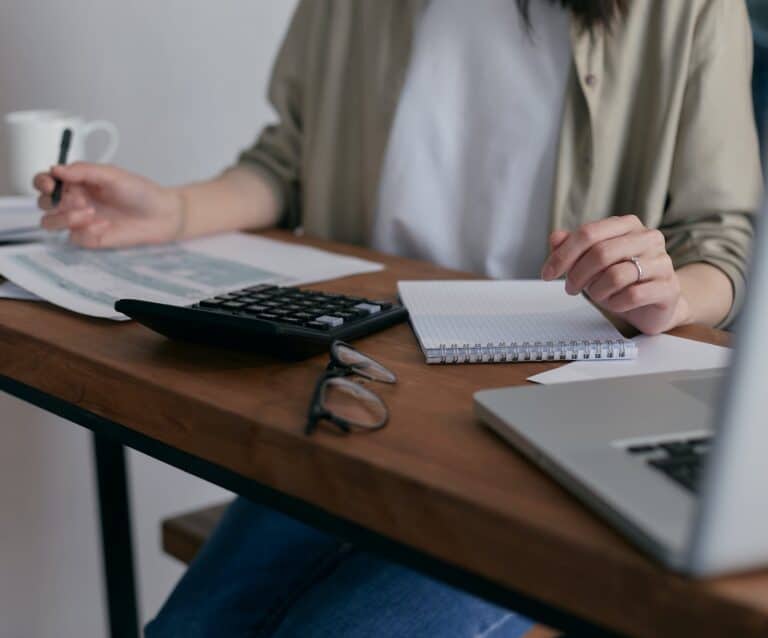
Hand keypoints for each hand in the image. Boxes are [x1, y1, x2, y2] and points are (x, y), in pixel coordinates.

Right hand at [33, 162, 182, 247]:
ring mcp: (80, 221)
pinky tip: (106, 226)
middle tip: (81, 200)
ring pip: (50, 222)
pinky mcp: (90, 238)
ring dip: (64, 218)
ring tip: (90, 212)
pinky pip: (74, 238)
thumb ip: (84, 170)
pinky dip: (87, 232)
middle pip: (43, 203)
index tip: (51, 184)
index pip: (45, 181)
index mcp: (77, 182)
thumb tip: (56, 169)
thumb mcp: (112, 175)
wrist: (162, 215)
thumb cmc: (140, 192)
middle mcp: (74, 201)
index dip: (42, 182)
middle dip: (56, 201)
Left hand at [541, 215, 691, 334]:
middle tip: (570, 288)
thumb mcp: (591, 262)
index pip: (588, 233)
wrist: (654, 304)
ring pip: (616, 276)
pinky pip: (632, 295)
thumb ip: (573, 247)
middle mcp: (648, 238)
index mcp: (627, 225)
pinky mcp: (668, 287)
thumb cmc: (620, 279)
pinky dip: (615, 303)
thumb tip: (555, 238)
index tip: (547, 274)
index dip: (563, 255)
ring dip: (597, 291)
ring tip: (598, 296)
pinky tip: (615, 303)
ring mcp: (662, 262)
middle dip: (577, 275)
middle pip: (600, 253)